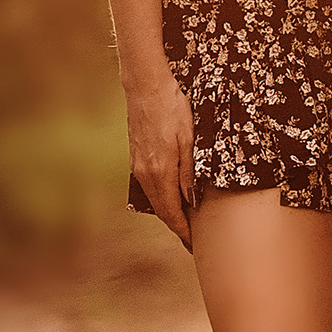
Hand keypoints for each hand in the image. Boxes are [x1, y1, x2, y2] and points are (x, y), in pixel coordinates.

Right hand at [125, 64, 195, 249]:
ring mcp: (138, 165)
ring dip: (169, 213)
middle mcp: (145, 173)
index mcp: (159, 172)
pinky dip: (161, 198)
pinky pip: (149, 186)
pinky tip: (172, 198)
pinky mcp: (136, 157)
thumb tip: (191, 201)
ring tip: (186, 224)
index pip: (171, 213)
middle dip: (177, 228)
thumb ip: (190, 172)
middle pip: (161, 210)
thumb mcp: (189, 139)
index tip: (194, 245)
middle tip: (193, 242)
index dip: (183, 232)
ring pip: (154, 198)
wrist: (146, 86)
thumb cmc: (173, 108)